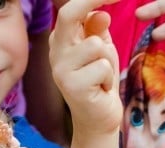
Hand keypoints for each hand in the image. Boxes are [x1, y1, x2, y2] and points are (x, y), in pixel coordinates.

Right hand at [50, 0, 121, 135]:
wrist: (97, 119)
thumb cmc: (100, 82)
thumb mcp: (101, 50)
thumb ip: (98, 30)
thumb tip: (101, 13)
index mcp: (62, 40)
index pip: (71, 9)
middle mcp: (56, 52)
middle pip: (69, 15)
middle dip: (94, 1)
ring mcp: (61, 69)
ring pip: (96, 45)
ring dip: (108, 60)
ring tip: (102, 77)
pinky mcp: (72, 86)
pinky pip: (102, 67)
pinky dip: (108, 77)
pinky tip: (101, 89)